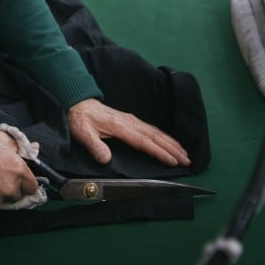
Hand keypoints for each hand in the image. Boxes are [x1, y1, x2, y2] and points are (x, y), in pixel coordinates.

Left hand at [67, 98, 190, 167]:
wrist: (77, 102)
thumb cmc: (80, 119)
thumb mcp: (83, 133)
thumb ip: (94, 146)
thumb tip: (106, 159)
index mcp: (120, 126)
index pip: (144, 142)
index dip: (159, 152)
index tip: (173, 161)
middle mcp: (129, 122)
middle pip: (155, 136)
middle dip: (172, 148)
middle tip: (187, 159)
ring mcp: (131, 120)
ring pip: (155, 132)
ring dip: (171, 142)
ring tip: (184, 152)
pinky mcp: (129, 120)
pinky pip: (151, 129)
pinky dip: (163, 136)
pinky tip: (169, 141)